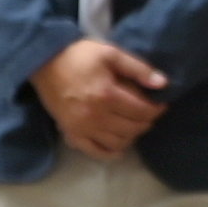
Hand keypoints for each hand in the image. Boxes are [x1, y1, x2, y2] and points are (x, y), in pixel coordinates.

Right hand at [33, 36, 165, 159]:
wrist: (44, 63)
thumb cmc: (80, 56)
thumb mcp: (111, 53)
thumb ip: (138, 68)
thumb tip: (163, 84)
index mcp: (108, 95)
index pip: (142, 111)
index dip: (156, 109)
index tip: (161, 104)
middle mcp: (96, 116)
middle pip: (132, 128)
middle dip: (146, 122)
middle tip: (148, 113)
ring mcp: (83, 128)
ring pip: (117, 142)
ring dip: (131, 136)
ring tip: (133, 125)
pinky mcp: (72, 134)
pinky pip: (95, 152)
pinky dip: (110, 153)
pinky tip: (119, 146)